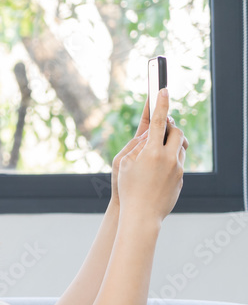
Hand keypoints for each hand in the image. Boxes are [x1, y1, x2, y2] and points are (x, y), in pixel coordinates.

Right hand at [116, 89, 187, 220]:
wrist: (141, 216)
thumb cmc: (126, 189)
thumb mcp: (123, 163)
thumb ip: (137, 145)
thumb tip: (150, 135)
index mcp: (151, 152)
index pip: (159, 121)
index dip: (161, 103)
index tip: (163, 89)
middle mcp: (168, 158)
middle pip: (177, 132)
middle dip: (171, 126)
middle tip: (162, 126)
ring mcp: (178, 169)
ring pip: (180, 148)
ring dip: (171, 145)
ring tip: (157, 153)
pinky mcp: (182, 179)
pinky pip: (179, 163)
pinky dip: (171, 161)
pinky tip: (157, 172)